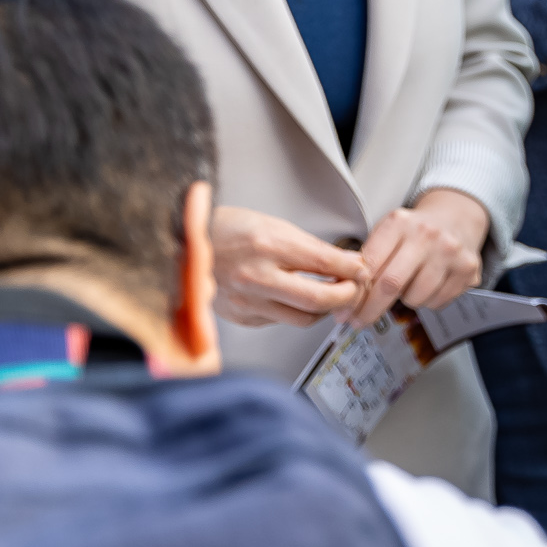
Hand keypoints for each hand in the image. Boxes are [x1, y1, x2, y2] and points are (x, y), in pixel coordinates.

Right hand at [210, 205, 369, 326]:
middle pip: (319, 299)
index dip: (354, 269)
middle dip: (347, 296)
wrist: (184, 246)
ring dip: (325, 310)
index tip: (363, 270)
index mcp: (268, 245)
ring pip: (303, 318)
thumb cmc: (226, 230)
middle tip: (355, 289)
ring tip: (332, 296)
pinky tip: (299, 301)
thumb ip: (310, 247)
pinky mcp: (240, 317)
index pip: (326, 264)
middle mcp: (256, 276)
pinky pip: (280, 322)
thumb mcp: (273, 225)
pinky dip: (296, 312)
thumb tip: (346, 263)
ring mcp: (246, 301)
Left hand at [342, 189, 490, 323]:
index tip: (346, 310)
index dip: (354, 294)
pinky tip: (430, 283)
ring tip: (410, 284)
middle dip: (370, 310)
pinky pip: (437, 302)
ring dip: (406, 300)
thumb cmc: (416, 231)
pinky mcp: (468, 269)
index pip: (369, 266)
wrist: (456, 218)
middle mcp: (427, 235)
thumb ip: (368, 259)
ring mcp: (450, 252)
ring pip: (415, 298)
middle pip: (390, 285)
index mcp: (400, 223)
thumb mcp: (388, 233)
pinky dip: (428, 300)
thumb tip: (344, 294)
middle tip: (360, 320)